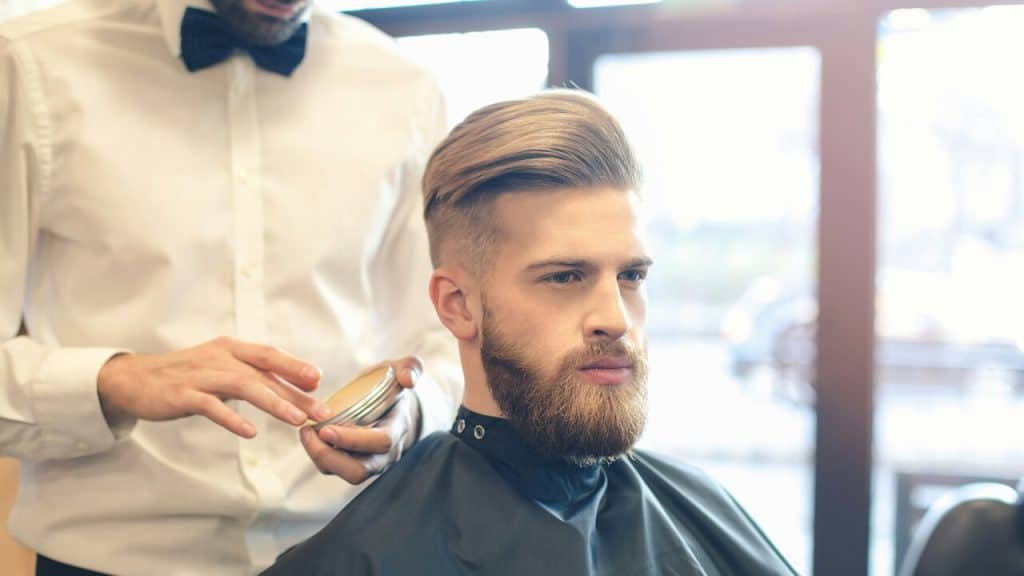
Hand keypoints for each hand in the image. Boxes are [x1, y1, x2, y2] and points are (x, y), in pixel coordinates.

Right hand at [97, 337, 330, 437]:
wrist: (134, 379)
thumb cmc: (185, 376)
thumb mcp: (220, 370)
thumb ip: (251, 376)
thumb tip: (291, 388)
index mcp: (230, 349)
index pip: (269, 355)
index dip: (294, 366)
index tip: (318, 382)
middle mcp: (219, 357)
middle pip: (264, 373)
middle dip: (295, 392)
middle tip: (320, 410)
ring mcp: (200, 376)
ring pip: (244, 386)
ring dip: (274, 403)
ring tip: (296, 420)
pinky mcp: (182, 394)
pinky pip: (211, 406)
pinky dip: (231, 419)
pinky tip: (250, 432)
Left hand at [300, 356, 422, 483]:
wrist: (393, 405)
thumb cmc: (394, 385)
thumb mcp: (403, 370)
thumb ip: (411, 368)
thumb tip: (408, 380)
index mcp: (397, 429)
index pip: (380, 443)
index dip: (353, 440)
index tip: (326, 429)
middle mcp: (385, 454)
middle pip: (359, 471)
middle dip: (330, 456)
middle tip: (310, 432)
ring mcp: (370, 463)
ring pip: (343, 473)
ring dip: (319, 456)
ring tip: (306, 431)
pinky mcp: (353, 464)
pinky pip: (334, 469)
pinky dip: (317, 455)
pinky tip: (308, 435)